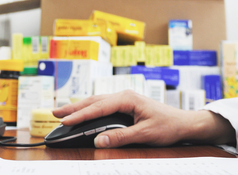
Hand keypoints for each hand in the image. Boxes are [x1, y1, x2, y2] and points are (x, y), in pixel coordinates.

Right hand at [51, 90, 234, 147]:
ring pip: (96, 102)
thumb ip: (121, 137)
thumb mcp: (145, 134)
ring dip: (79, 107)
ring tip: (62, 112)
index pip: (98, 107)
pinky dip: (89, 109)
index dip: (80, 115)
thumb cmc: (168, 126)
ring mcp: (124, 99)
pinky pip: (102, 106)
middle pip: (93, 101)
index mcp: (127, 98)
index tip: (64, 121)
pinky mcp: (125, 105)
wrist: (184, 123)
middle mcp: (124, 95)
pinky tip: (81, 113)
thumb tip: (99, 141)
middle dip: (73, 108)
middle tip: (54, 113)